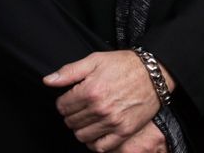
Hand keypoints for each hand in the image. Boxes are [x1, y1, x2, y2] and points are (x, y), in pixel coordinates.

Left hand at [43, 50, 166, 150]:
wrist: (155, 72)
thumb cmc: (125, 64)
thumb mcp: (96, 60)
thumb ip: (70, 71)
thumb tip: (47, 81)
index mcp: (90, 91)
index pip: (62, 107)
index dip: (65, 101)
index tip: (74, 97)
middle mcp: (100, 109)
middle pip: (70, 122)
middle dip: (73, 114)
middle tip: (83, 106)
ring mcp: (113, 122)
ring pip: (81, 136)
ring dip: (82, 128)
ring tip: (90, 118)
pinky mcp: (125, 131)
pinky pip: (100, 147)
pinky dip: (94, 143)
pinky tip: (97, 132)